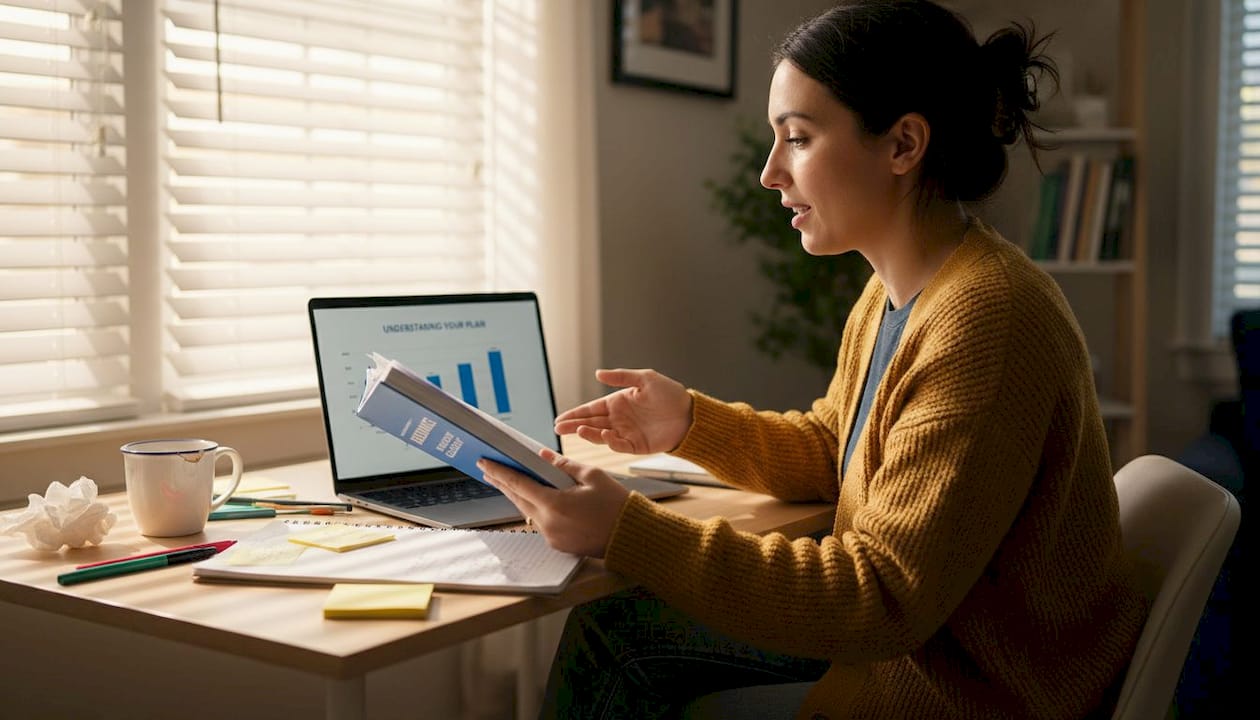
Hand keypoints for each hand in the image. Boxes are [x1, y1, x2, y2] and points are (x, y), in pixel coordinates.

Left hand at [478, 450, 629, 557]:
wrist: (630, 536)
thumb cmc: (616, 504)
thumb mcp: (592, 476)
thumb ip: (564, 465)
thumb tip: (544, 455)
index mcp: (555, 504)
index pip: (519, 484)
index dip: (499, 472)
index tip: (485, 463)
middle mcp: (548, 523)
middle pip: (518, 500)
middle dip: (502, 483)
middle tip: (488, 470)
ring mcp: (552, 537)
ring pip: (528, 512)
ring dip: (518, 497)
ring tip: (507, 482)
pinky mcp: (558, 545)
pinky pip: (540, 523)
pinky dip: (535, 509)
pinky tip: (533, 499)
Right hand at [554, 369, 692, 453]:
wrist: (690, 415)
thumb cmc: (670, 394)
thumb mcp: (645, 379)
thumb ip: (621, 377)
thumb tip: (597, 374)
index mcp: (617, 403)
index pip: (591, 409)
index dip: (575, 413)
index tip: (560, 418)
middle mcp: (618, 419)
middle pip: (590, 422)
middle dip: (573, 425)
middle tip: (558, 427)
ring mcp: (625, 433)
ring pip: (600, 435)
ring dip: (588, 433)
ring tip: (578, 430)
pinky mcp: (635, 445)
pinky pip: (618, 444)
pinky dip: (609, 441)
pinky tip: (604, 434)